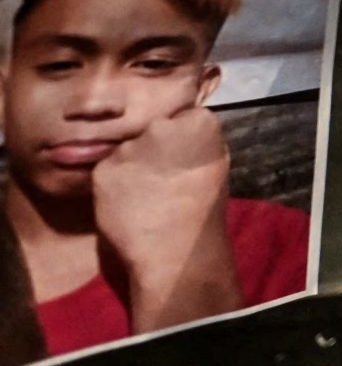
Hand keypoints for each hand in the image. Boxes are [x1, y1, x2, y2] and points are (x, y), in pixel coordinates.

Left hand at [91, 106, 230, 283]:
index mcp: (199, 122)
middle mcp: (160, 127)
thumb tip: (179, 133)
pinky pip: (108, 169)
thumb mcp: (215, 163)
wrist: (176, 252)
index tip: (181, 152)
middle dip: (153, 143)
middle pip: (152, 126)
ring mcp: (128, 148)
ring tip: (143, 190)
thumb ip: (196, 141)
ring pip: (128, 148)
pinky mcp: (102, 171)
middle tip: (161, 171)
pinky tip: (127, 201)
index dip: (180, 133)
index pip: (183, 113)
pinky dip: (115, 182)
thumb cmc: (204, 210)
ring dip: (132, 163)